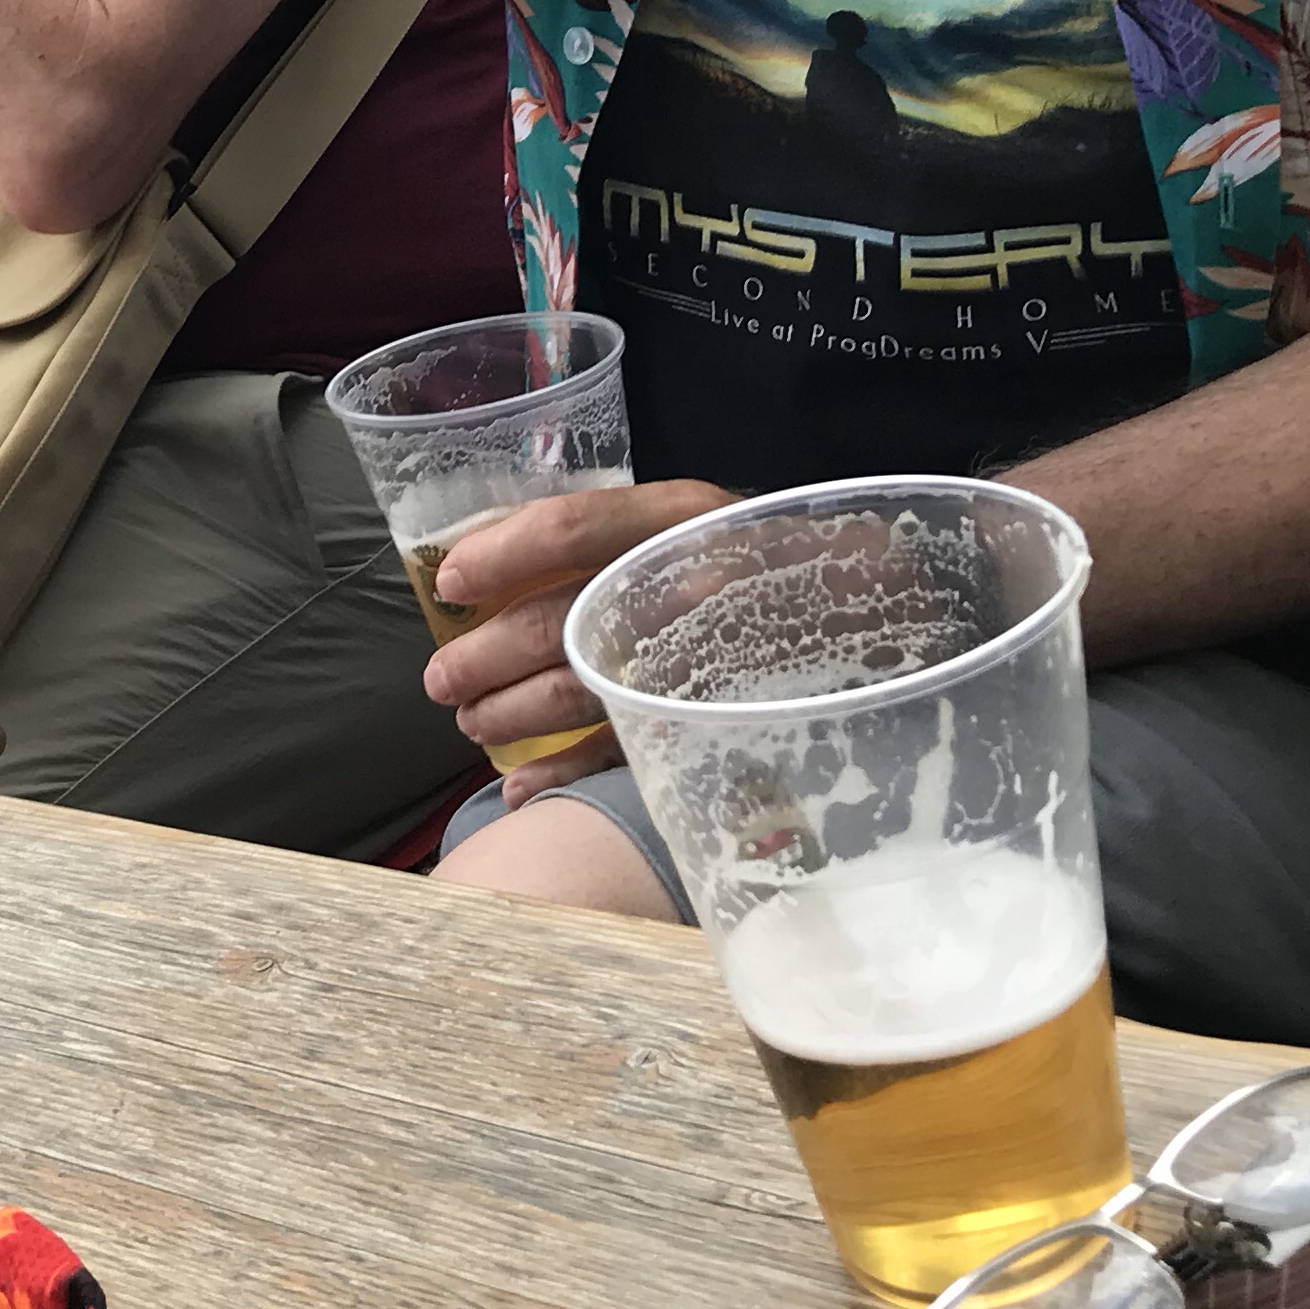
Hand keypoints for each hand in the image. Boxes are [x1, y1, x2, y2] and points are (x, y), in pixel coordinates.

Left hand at [423, 478, 726, 800]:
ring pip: (581, 690)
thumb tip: (489, 563)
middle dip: (486, 657)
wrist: (869, 610)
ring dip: (511, 713)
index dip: (502, 557)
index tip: (450, 585)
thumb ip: (609, 537)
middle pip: (562, 621)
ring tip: (474, 723)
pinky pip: (625, 753)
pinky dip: (564, 774)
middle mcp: (694, 583)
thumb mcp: (691, 522)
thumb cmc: (757, 562)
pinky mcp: (717, 721)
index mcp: (681, 520)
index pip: (574, 529)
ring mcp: (705, 659)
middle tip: (440, 681)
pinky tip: (522, 788)